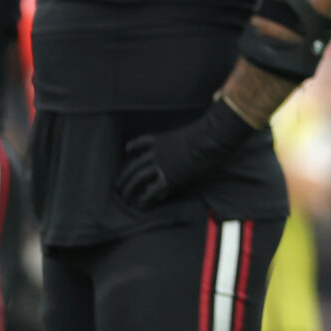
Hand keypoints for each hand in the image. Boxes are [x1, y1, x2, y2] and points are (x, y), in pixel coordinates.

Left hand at [115, 98, 256, 208]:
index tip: (127, 150)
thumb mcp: (193, 130)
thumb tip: (196, 124)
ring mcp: (162, 165)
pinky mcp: (170, 177)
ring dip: (130, 190)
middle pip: (134, 165)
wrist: (212, 138)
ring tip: (125, 199)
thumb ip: (189, 133)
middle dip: (124, 177)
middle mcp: (158, 152)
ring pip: (138, 178)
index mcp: (162, 139)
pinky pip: (153, 191)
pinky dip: (146, 199)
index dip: (133, 147)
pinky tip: (142, 206)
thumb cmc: (208, 131)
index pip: (142, 143)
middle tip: (119, 187)